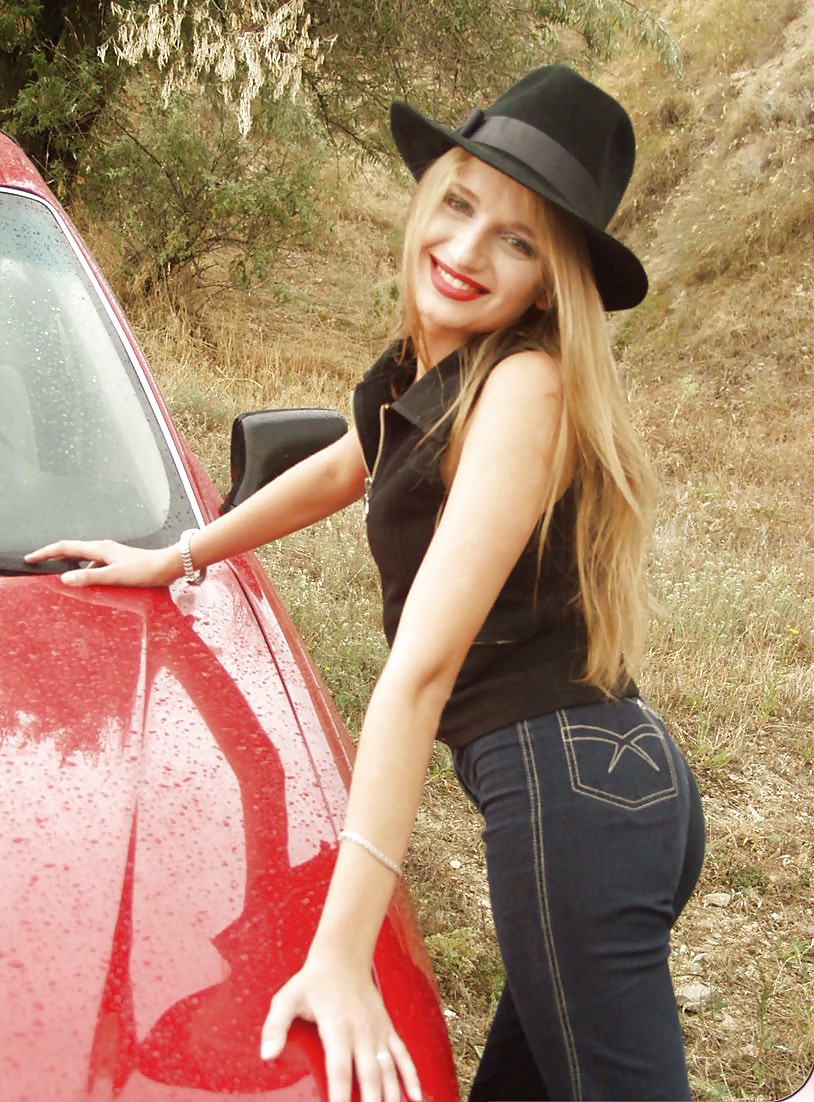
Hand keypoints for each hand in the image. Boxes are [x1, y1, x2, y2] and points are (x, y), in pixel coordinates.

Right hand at [24, 538, 181, 587]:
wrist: (169, 566)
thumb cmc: (146, 569)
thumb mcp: (115, 576)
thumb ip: (90, 577)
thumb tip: (66, 578)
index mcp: (99, 549)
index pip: (65, 547)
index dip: (46, 552)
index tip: (31, 557)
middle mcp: (104, 549)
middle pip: (72, 550)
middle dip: (54, 557)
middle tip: (38, 564)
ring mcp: (112, 555)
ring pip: (85, 559)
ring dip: (71, 566)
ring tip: (60, 576)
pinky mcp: (119, 563)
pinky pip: (96, 566)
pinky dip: (86, 572)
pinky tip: (89, 584)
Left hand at [260, 957, 421, 1101]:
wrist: (344, 955)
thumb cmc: (314, 980)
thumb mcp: (287, 999)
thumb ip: (275, 1026)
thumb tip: (267, 1055)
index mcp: (337, 1027)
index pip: (339, 1071)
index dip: (339, 1099)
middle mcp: (362, 1031)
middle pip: (369, 1078)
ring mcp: (378, 1031)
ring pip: (389, 1071)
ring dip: (391, 1097)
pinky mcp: (387, 1029)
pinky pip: (403, 1055)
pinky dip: (411, 1077)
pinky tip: (416, 1098)